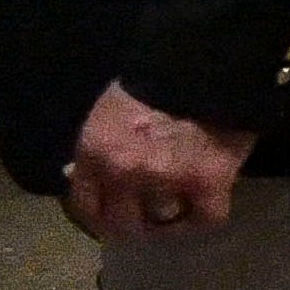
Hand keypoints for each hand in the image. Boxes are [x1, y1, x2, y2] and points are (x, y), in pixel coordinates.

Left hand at [64, 84, 251, 240]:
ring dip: (172, 218)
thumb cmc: (153, 81)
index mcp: (94, 153)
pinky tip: (207, 207)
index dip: (99, 216)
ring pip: (165, 221)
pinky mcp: (207, 182)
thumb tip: (81, 174)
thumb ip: (98, 148)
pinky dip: (207, 216)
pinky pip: (208, 217)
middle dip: (136, 224)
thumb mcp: (108, 113)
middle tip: (150, 220)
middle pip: (123, 223)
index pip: (85, 205)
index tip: (112, 217)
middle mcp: (123, 173)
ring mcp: (166, 180)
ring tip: (182, 208)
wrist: (202, 65)